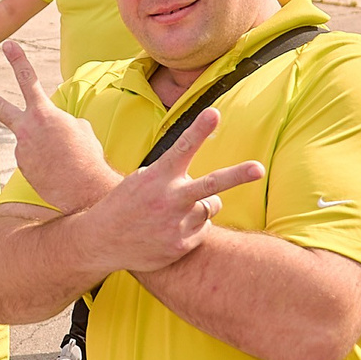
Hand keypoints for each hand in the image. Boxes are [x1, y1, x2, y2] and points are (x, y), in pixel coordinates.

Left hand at [0, 40, 116, 211]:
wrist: (84, 188)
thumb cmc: (87, 156)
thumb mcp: (80, 129)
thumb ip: (62, 121)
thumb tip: (54, 129)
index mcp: (43, 113)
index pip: (28, 79)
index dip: (18, 60)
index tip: (8, 45)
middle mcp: (26, 129)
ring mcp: (21, 149)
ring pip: (32, 142)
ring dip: (46, 150)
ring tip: (64, 161)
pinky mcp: (22, 168)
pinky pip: (34, 160)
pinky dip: (46, 164)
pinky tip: (57, 171)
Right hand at [69, 108, 267, 276]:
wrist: (102, 241)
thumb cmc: (128, 203)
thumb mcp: (142, 180)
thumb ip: (174, 176)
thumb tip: (212, 188)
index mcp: (158, 177)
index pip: (183, 147)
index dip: (200, 129)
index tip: (214, 113)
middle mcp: (169, 199)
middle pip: (211, 185)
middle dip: (237, 176)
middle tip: (258, 169)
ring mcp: (176, 225)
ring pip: (210, 207)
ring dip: (200, 206)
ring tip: (173, 212)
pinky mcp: (181, 245)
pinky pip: (203, 229)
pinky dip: (192, 228)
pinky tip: (169, 230)